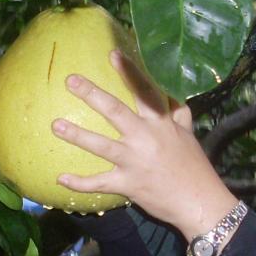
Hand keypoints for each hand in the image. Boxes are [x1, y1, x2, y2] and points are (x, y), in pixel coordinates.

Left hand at [52, 50, 238, 237]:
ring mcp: (134, 162)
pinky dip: (80, 182)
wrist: (198, 202)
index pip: (144, 91)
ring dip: (77, 135)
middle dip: (92, 94)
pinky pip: (99, 183)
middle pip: (115, 111)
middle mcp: (145, 138)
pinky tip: (60, 178)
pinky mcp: (128, 184)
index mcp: (161, 124)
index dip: (130, 72)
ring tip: (56, 125)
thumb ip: (178, 113)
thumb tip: (174, 94)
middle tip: (70, 81)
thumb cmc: (194, 167)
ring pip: (101, 145)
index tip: (113, 54)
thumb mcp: (188, 135)